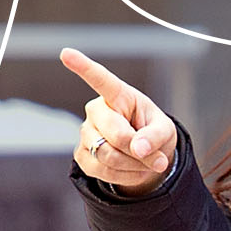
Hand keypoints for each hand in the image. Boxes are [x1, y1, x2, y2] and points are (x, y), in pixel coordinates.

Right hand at [60, 47, 177, 193]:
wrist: (145, 154)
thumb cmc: (153, 132)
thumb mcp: (164, 130)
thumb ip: (155, 137)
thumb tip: (138, 149)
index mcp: (117, 95)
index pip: (100, 79)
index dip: (83, 67)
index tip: (66, 53)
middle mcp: (96, 110)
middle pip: (115, 135)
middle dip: (138, 151)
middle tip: (158, 159)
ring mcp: (85, 133)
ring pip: (107, 155)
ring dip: (134, 166)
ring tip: (147, 164)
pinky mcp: (82, 155)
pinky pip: (101, 171)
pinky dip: (125, 176)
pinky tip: (134, 170)